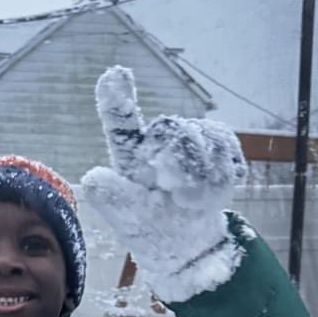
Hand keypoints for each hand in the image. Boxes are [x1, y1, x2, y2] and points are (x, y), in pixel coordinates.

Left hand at [81, 66, 246, 302]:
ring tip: (192, 198)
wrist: (190, 243)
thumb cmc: (153, 230)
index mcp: (130, 155)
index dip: (117, 99)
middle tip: (178, 194)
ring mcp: (188, 139)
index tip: (114, 73)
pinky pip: (225, 142)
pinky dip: (224, 171)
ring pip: (204, 135)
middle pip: (174, 128)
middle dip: (181, 161)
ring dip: (205, 173)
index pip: (122, 124)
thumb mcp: (131, 220)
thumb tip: (92, 177)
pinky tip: (213, 189)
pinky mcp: (215, 144)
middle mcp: (158, 140)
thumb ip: (113, 198)